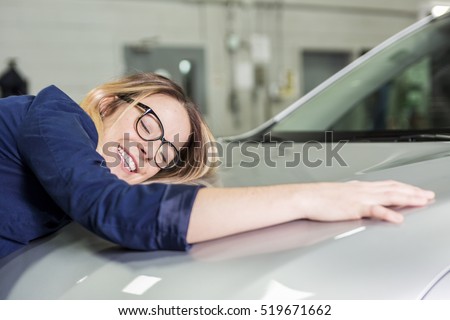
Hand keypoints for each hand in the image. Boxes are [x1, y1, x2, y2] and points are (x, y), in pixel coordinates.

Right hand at [296, 180, 434, 222]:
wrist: (305, 197)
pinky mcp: (353, 208)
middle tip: (428, 195)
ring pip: (390, 197)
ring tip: (422, 201)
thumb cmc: (318, 197)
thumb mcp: (338, 194)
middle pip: (394, 189)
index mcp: (360, 187)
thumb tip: (358, 200)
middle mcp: (363, 190)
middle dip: (413, 192)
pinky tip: (397, 218)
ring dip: (408, 198)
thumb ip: (351, 196)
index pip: (387, 185)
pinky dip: (388, 214)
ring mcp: (359, 198)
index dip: (404, 187)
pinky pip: (374, 211)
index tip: (416, 190)